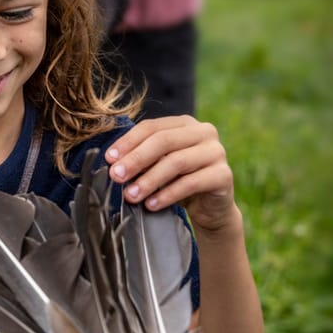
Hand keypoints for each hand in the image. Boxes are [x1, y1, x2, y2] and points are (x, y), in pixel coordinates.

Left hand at [104, 116, 238, 235]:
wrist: (209, 208)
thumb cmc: (177, 182)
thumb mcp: (157, 166)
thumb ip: (140, 158)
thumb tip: (111, 162)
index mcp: (184, 124)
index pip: (151, 127)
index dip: (128, 142)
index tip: (108, 159)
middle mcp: (203, 132)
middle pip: (163, 141)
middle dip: (135, 159)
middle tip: (115, 176)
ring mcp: (216, 152)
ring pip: (176, 162)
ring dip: (149, 180)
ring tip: (130, 195)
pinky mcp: (224, 175)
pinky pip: (191, 183)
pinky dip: (168, 195)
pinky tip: (151, 205)